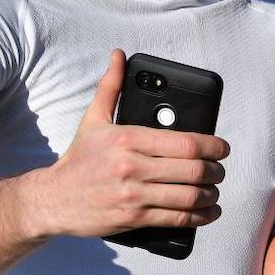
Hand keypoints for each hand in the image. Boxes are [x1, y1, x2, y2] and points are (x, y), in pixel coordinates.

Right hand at [30, 50, 229, 238]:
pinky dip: (199, 217)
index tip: (222, 147)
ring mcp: (134, 194)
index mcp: (128, 138)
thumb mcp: (93, 120)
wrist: (52, 199)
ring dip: (210, 194)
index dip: (213, 146)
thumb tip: (119, 56)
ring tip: (214, 190)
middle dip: (215, 171)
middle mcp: (132, 166)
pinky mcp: (134, 218)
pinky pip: (176, 219)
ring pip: (188, 196)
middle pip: (193, 169)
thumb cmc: (78, 160)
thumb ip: (110, 87)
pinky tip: (208, 212)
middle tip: (220, 170)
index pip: (185, 142)